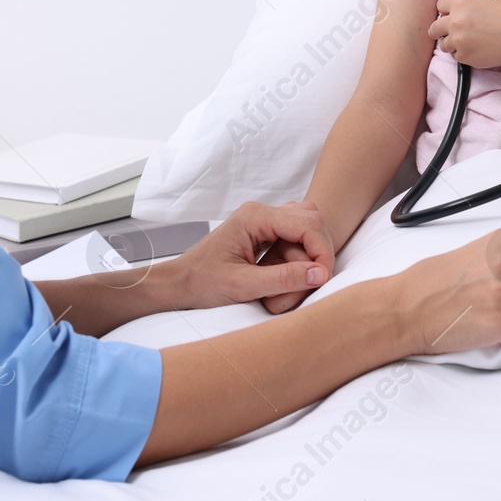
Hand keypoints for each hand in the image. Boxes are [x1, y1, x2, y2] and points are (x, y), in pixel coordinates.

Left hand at [172, 201, 334, 309]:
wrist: (178, 284)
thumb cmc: (202, 283)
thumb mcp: (243, 285)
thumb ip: (283, 278)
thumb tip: (321, 273)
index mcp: (255, 217)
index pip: (308, 223)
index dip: (322, 251)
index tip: (322, 279)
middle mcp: (261, 213)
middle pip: (312, 222)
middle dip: (315, 255)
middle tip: (308, 285)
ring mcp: (263, 222)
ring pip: (306, 232)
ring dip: (305, 260)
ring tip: (286, 287)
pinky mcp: (264, 234)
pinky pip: (294, 241)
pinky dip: (295, 262)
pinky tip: (280, 280)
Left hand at [428, 0, 500, 68]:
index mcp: (462, 4)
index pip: (441, 5)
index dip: (445, 10)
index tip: (447, 15)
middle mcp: (456, 21)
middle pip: (435, 27)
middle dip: (439, 30)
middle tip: (440, 33)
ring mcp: (458, 40)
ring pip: (444, 45)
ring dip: (452, 44)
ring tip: (467, 43)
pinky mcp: (464, 56)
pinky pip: (457, 57)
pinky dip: (464, 55)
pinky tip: (477, 50)